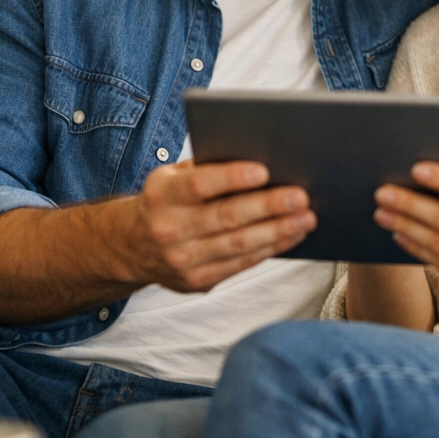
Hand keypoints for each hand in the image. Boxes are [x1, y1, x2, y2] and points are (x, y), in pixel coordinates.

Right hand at [123, 160, 315, 291]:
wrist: (131, 246)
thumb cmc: (168, 199)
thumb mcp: (173, 177)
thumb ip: (207, 167)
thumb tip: (260, 156)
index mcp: (162, 195)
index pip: (199, 185)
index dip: (232, 178)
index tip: (264, 170)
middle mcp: (169, 229)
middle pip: (226, 217)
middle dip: (269, 207)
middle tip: (301, 197)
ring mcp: (182, 260)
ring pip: (239, 245)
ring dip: (278, 231)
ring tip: (307, 218)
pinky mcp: (197, 281)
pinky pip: (241, 264)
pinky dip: (270, 249)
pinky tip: (291, 236)